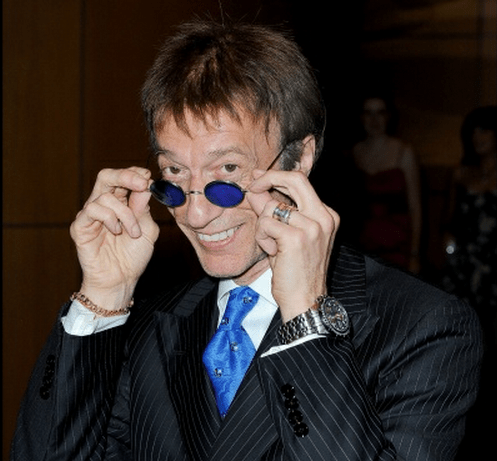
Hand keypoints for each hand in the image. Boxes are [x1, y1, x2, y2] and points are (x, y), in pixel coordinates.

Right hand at [70, 167, 159, 311]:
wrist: (122, 280)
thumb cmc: (133, 256)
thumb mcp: (147, 229)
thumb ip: (144, 208)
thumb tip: (145, 184)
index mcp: (120, 203)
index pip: (123, 178)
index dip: (134, 173)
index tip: (148, 177)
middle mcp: (103, 205)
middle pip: (107, 176)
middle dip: (126, 176)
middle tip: (142, 183)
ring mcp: (90, 215)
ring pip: (105, 196)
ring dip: (125, 214)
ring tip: (133, 232)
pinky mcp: (80, 227)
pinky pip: (92, 210)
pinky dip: (110, 219)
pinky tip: (117, 232)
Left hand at [248, 170, 339, 321]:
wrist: (306, 300)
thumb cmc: (296, 271)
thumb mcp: (286, 236)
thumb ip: (274, 210)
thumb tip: (256, 189)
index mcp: (326, 215)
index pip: (301, 182)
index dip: (276, 176)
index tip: (259, 177)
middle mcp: (323, 216)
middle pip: (294, 179)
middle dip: (268, 178)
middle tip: (253, 187)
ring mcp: (312, 226)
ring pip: (271, 207)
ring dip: (263, 226)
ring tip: (273, 247)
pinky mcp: (296, 237)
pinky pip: (265, 224)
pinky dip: (262, 238)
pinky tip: (273, 253)